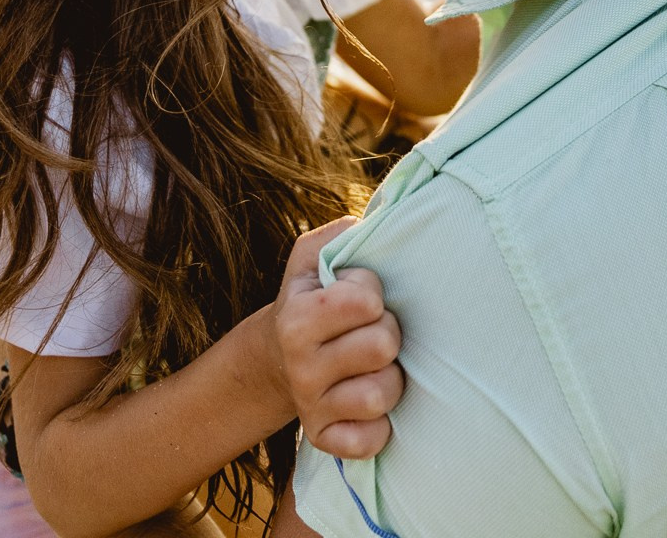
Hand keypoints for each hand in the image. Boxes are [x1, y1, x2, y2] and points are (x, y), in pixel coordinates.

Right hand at [273, 217, 404, 459]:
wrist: (276, 359)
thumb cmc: (310, 300)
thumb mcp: (311, 259)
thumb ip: (339, 236)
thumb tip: (370, 225)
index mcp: (297, 317)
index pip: (365, 301)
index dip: (372, 293)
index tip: (362, 298)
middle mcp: (301, 365)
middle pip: (382, 346)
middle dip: (388, 334)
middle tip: (374, 332)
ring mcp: (311, 405)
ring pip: (381, 395)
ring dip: (390, 378)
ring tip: (376, 367)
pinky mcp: (323, 438)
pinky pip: (368, 441)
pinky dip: (377, 427)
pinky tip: (369, 407)